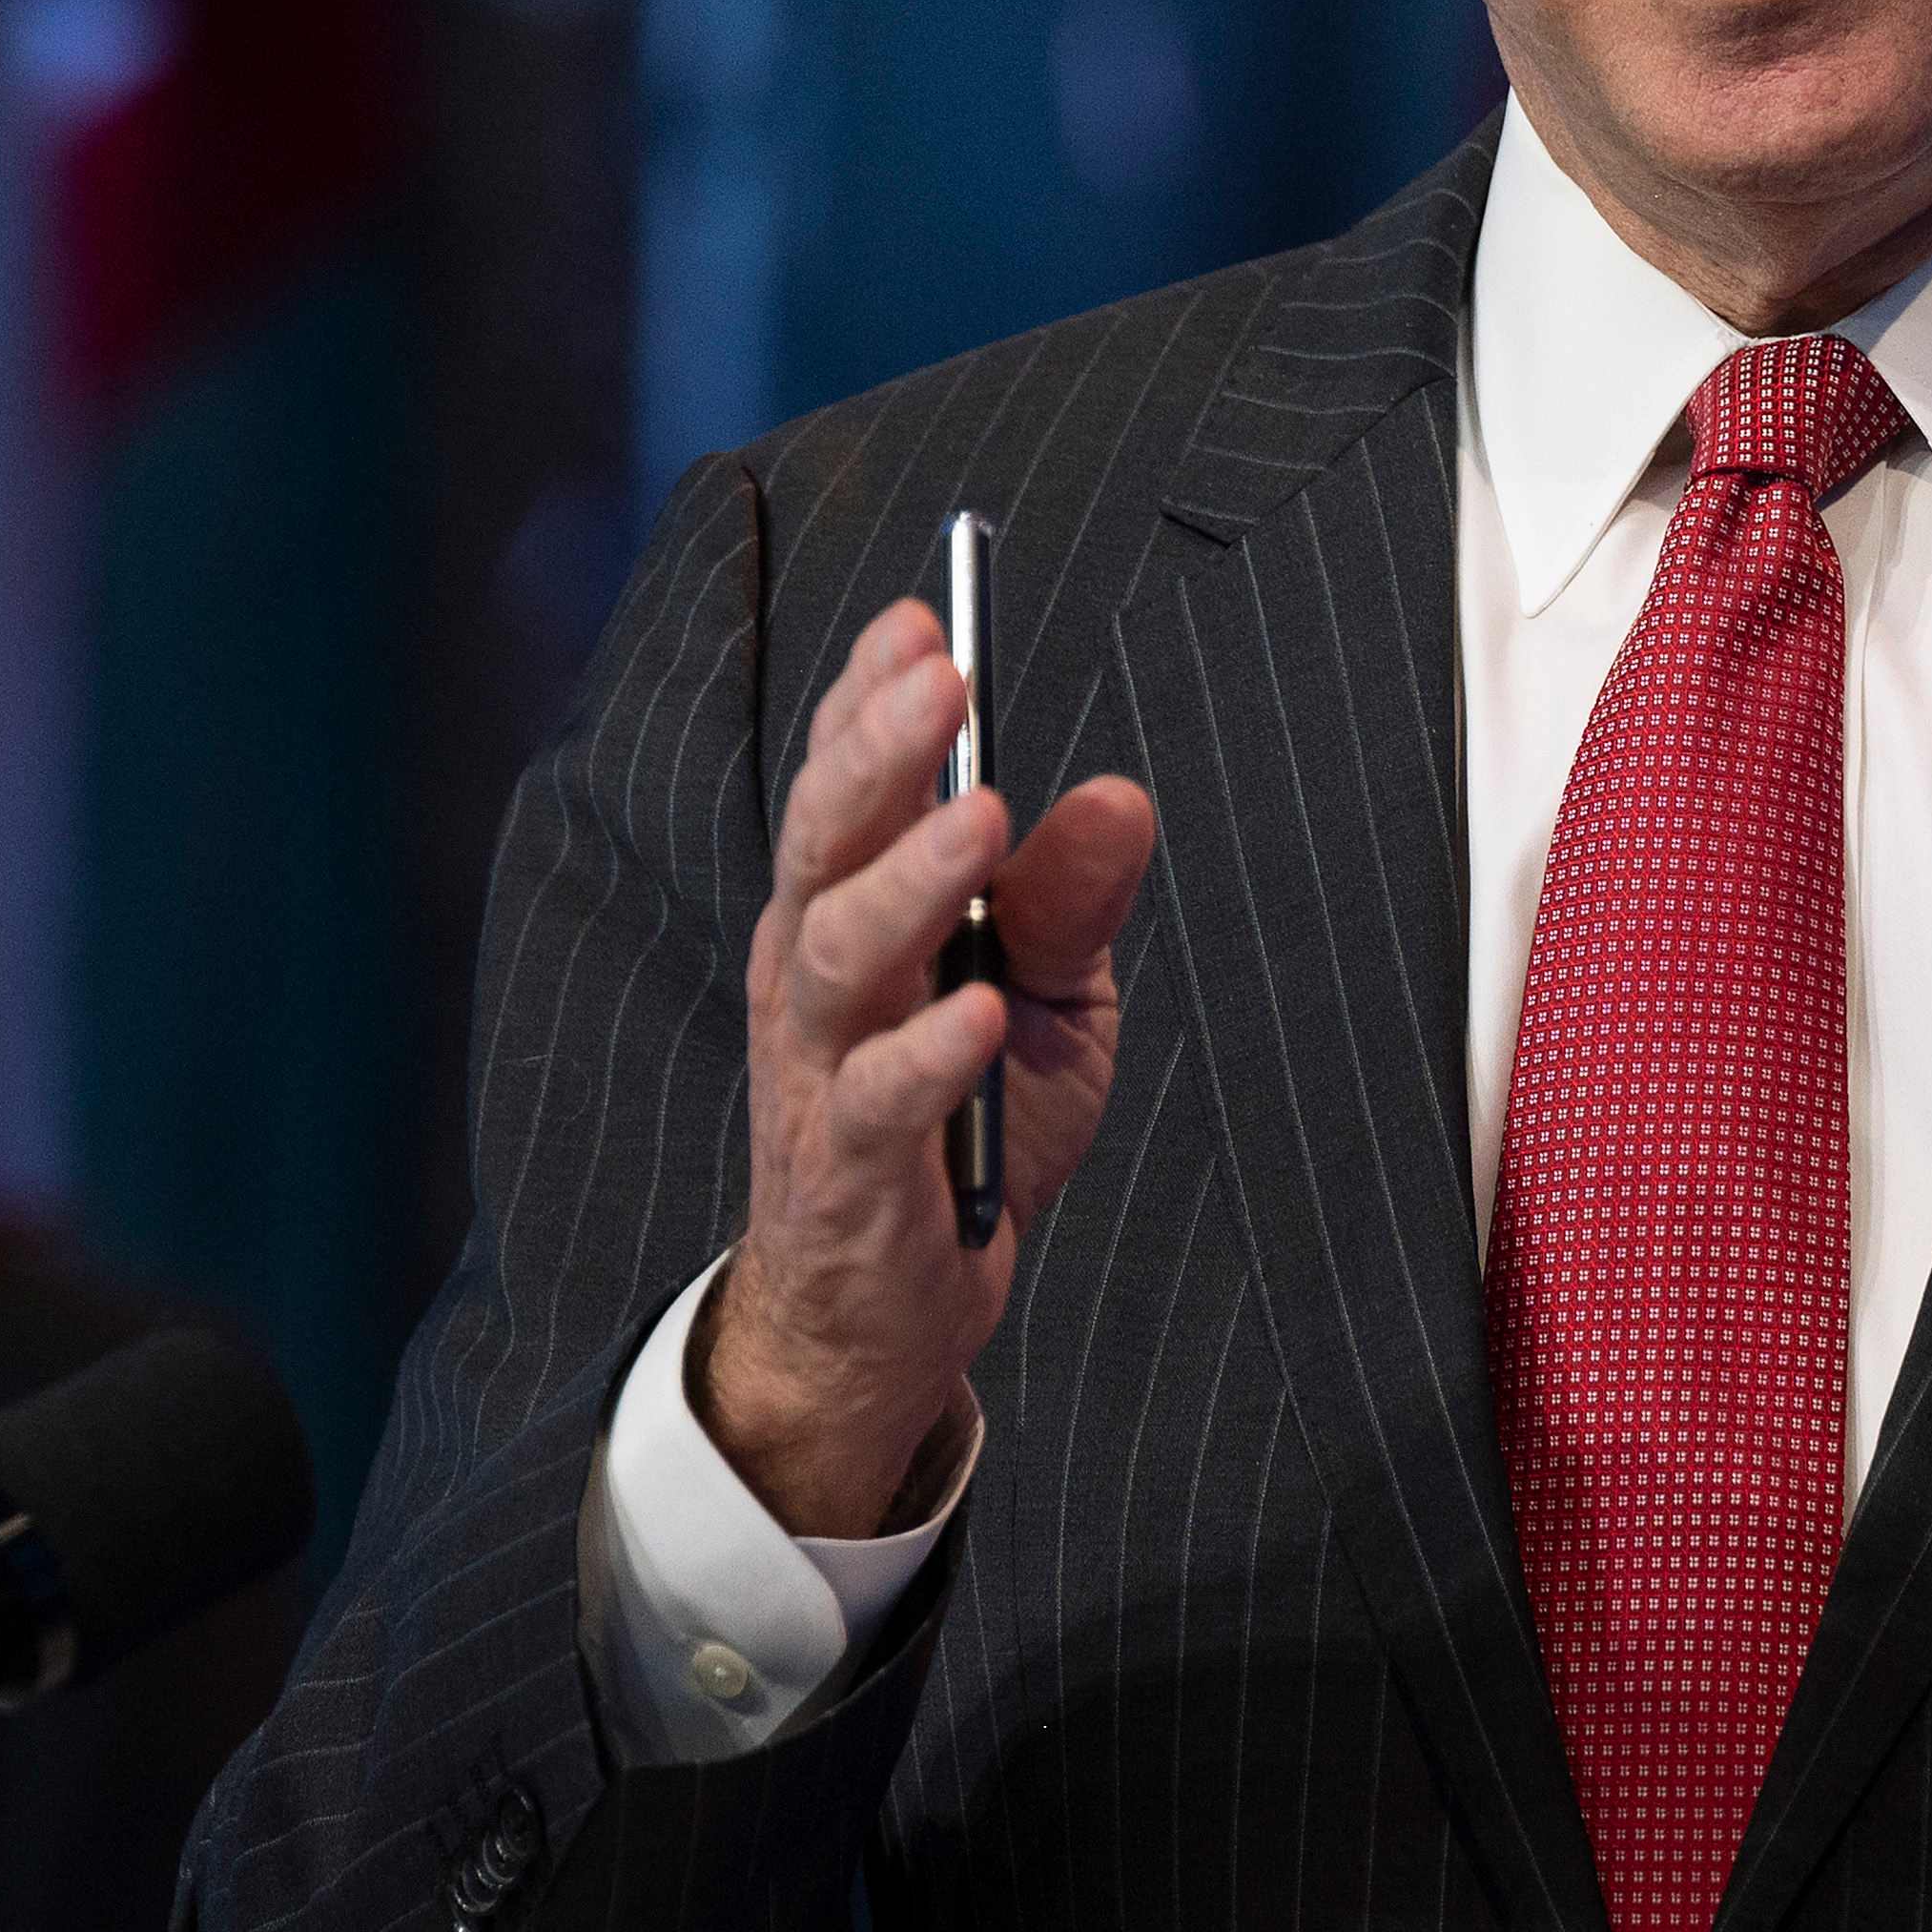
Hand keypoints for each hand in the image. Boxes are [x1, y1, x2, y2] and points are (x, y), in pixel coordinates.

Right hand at [695, 597, 1158, 1536]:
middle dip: (876, 750)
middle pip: (823, 839)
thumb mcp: (1047, 1003)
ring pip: (834, 950)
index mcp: (848, 912)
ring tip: (979, 815)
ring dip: (908, 879)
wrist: (890, 1316)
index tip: (924, 615)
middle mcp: (810, 973)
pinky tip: (981, 1008)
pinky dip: (929, 1053)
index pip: (845, 783)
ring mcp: (814, 1069)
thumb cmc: (964, 1132)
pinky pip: (878, 1100)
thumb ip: (1070, 903)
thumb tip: (1121, 795)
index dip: (870, 698)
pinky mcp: (843, 1170)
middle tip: (942, 676)